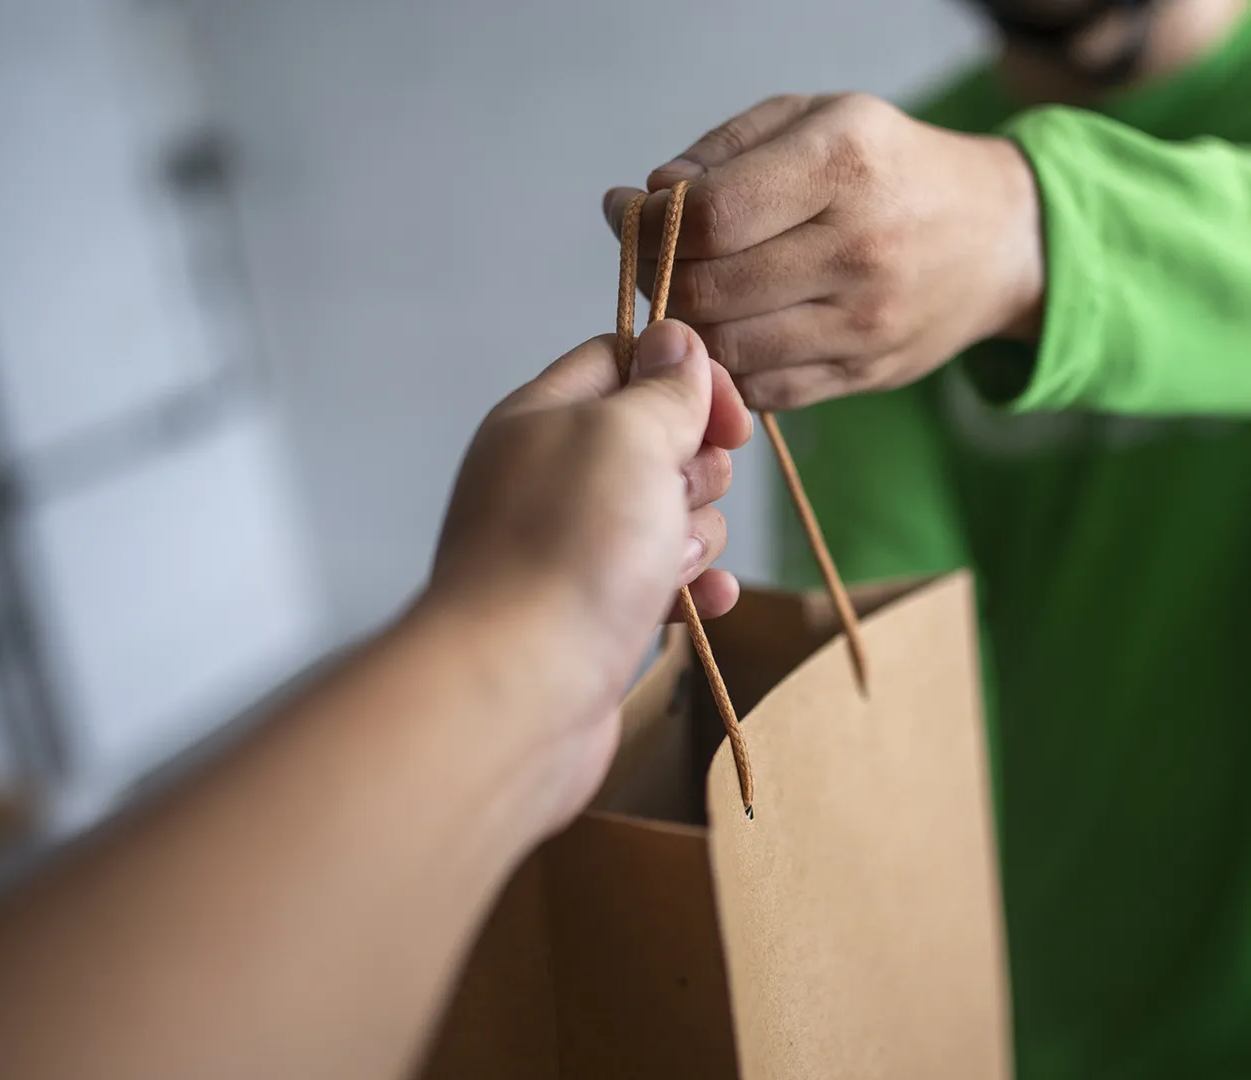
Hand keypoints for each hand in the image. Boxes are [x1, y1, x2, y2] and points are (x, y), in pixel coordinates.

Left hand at [420, 321, 749, 820]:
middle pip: (658, 441)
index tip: (730, 419)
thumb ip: (661, 387)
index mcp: (545, 416)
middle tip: (675, 499)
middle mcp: (552, 475)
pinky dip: (690, 587)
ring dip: (695, 534)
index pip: (622, 359)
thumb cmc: (571, 548)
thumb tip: (675, 340)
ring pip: (668, 515)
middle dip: (695, 469)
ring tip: (668, 565)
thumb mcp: (627, 435)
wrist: (520, 688)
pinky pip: (662, 581)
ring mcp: (571, 547)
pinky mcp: (593, 613)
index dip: (686, 376)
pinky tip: (705, 602)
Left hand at [603, 93, 1043, 410]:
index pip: (709, 216)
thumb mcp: (816, 118)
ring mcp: (865, 321)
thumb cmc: (890, 167)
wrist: (998, 238)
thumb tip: (645, 201)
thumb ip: (723, 151)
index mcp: (843, 164)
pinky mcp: (866, 373)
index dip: (650, 222)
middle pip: (709, 291)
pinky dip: (731, 367)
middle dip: (660, 278)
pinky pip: (765, 390)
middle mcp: (858, 248)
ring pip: (729, 350)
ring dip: (689, 330)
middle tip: (657, 259)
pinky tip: (737, 329)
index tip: (630, 210)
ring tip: (694, 293)